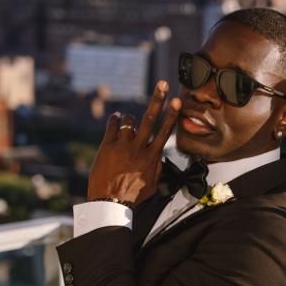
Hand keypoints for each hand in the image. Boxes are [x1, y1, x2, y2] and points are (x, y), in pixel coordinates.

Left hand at [87, 81, 180, 204]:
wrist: (110, 202)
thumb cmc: (133, 195)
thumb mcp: (152, 182)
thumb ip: (156, 164)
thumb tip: (159, 153)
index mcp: (152, 157)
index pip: (165, 131)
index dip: (172, 115)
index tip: (178, 101)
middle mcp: (138, 148)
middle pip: (150, 118)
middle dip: (158, 99)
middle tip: (162, 83)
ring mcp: (122, 145)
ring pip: (128, 121)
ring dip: (129, 118)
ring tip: (128, 122)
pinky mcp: (107, 146)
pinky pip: (112, 126)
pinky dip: (114, 120)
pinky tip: (115, 118)